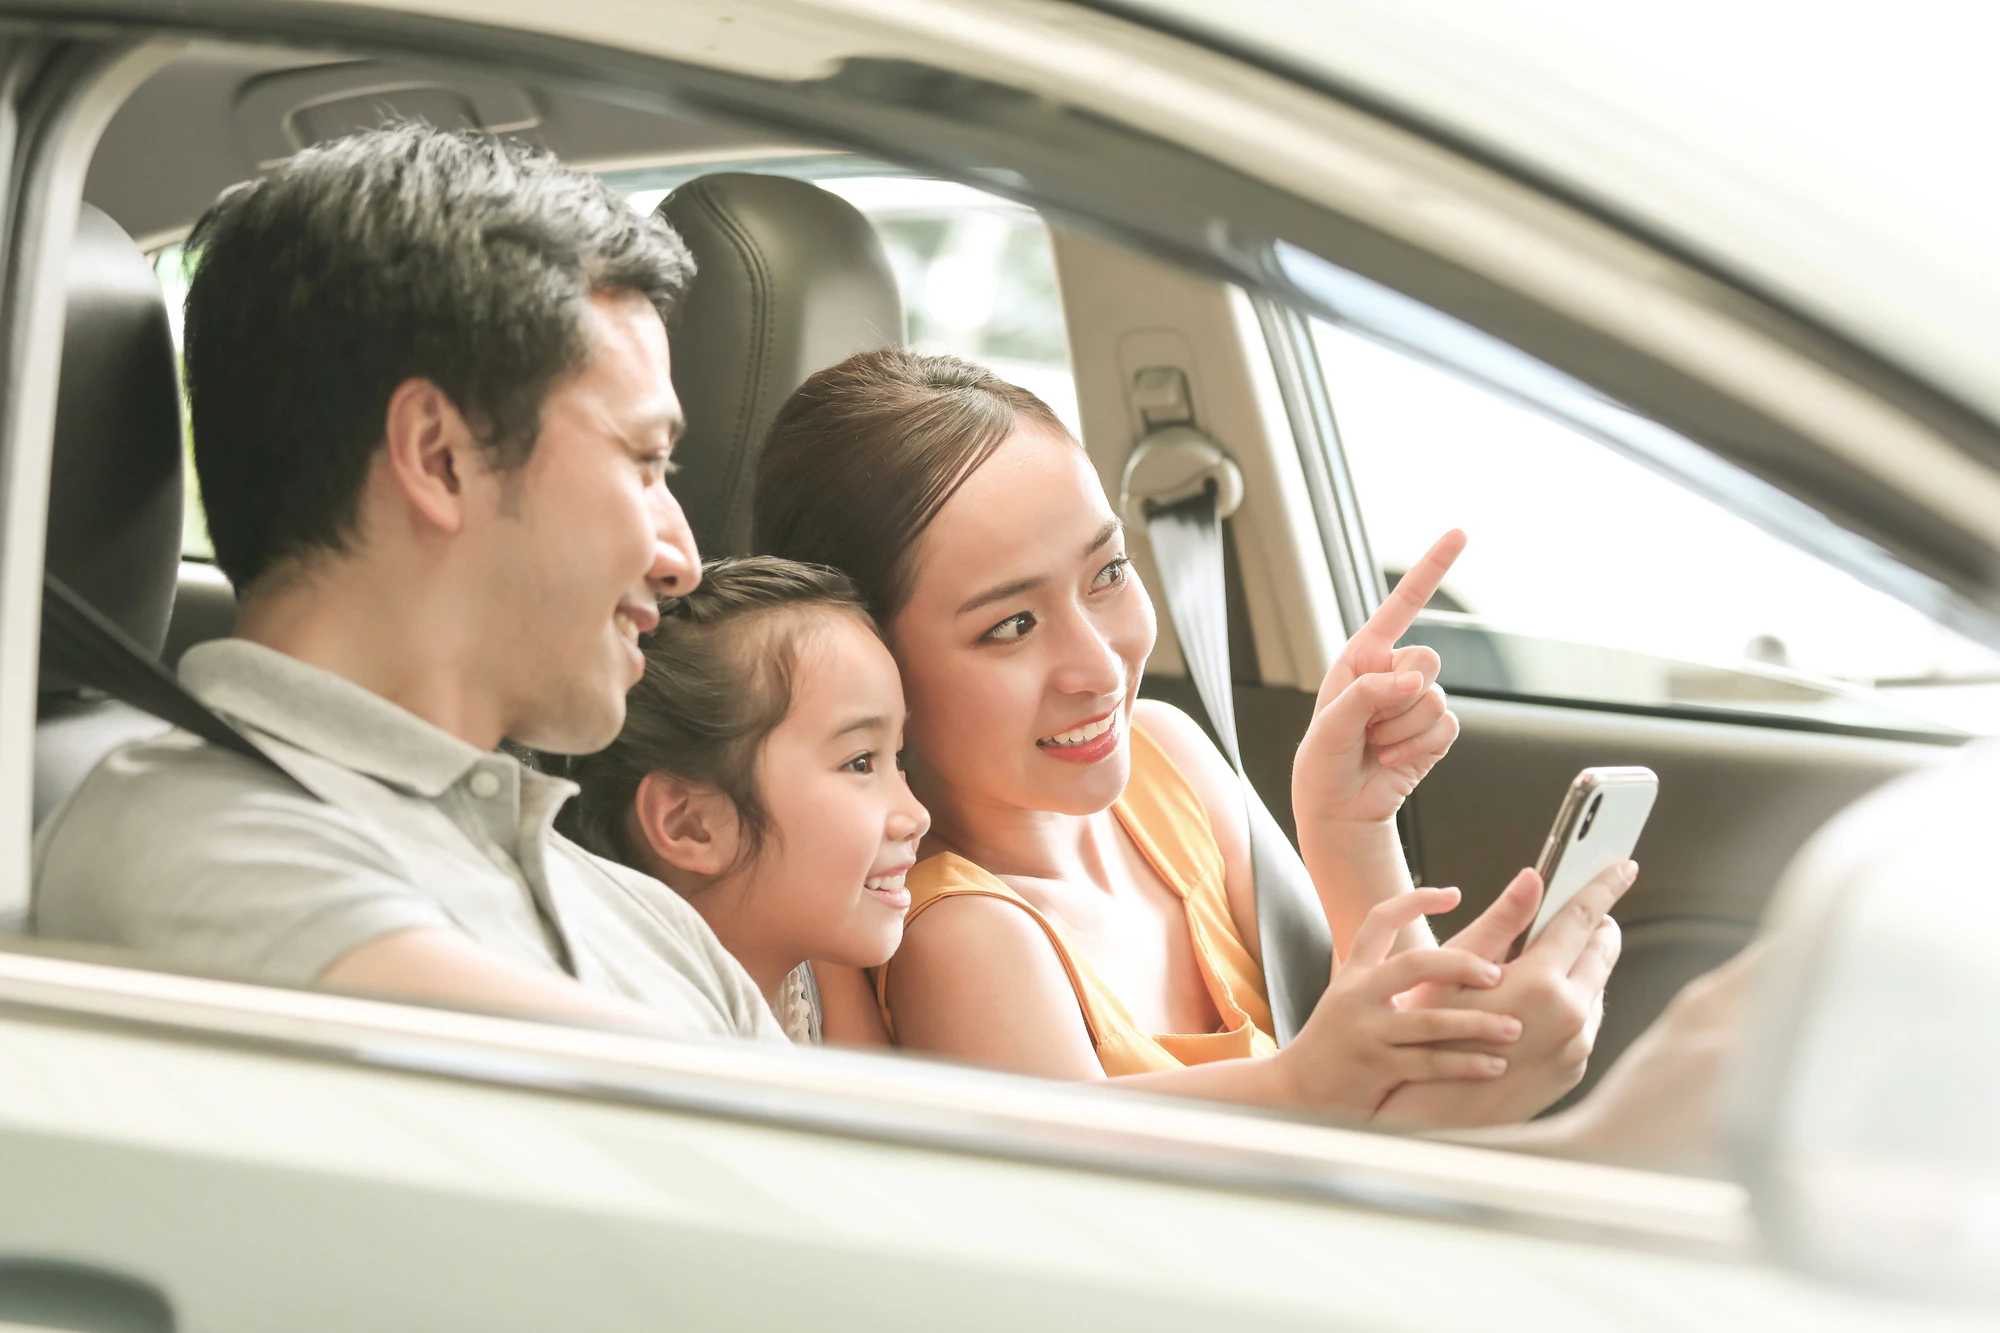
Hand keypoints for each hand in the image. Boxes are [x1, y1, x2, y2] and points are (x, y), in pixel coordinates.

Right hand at [1272, 887, 1523, 1118]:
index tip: (1453, 893)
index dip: (1415, 901)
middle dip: (1462, 965)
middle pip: (1414, 964)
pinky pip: (1429, 1064)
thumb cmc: (1337, 1043)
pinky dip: (1466, 1064)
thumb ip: (1388, 979)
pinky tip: (1495, 1066)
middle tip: (1498, 974)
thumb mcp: (1352, 999)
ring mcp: (1365, 1031)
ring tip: (1514, 1027)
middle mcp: (1357, 995)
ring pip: (1430, 1022)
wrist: (1296, 1090)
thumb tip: (1442, 962)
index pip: (1380, 921)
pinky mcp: (1374, 1068)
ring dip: (1478, 1024)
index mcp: (1355, 973)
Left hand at [1294, 530, 1465, 828]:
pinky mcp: (1435, 732)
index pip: (1402, 605)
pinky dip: (1418, 750)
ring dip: (1401, 732)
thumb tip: (1414, 683)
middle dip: (1397, 695)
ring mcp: (1417, 702)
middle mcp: (1393, 673)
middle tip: (1368, 724)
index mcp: (1363, 656)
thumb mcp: (1329, 724)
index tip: (1459, 534)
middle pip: (1427, 658)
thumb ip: (1368, 694)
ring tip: (1375, 746)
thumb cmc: (1322, 762)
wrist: (1340, 809)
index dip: (1431, 569)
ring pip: (1435, 699)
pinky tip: (1393, 760)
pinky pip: (1446, 729)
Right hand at [1374, 861, 1633, 1128]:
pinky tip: (1540, 1003)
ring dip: (1582, 967)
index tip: (1621, 867)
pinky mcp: (1576, 1068)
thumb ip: (1504, 920)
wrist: (1438, 1112)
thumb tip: (1533, 880)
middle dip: (1596, 926)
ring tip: (1544, 964)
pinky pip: (1588, 1020)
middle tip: (1577, 914)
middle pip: (1603, 951)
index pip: (1582, 918)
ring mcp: (1577, 1046)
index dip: (1603, 885)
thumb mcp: (1458, 969)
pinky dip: (1574, 1001)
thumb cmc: (1434, 1036)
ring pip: (1598, 986)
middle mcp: (1569, 1015)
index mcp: (1540, 984)